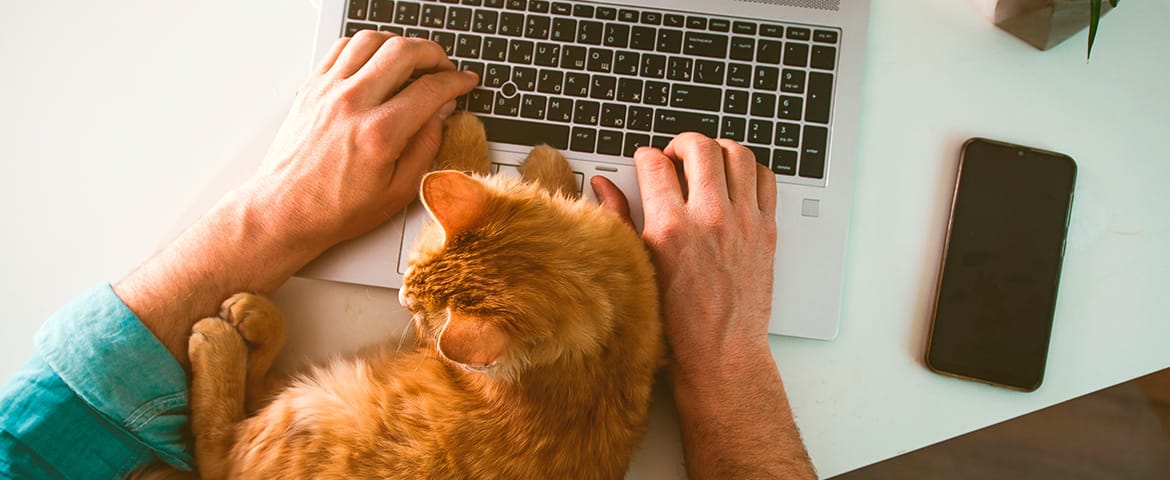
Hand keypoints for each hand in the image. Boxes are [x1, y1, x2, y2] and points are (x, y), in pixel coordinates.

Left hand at [114, 33, 476, 367]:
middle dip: (435, 54)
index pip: (430, 89)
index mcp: (380, 134)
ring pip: (373, 40)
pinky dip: (367, 46)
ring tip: (413, 61)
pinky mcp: (312, 88)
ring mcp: (329, 92)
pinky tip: (378, 61)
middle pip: (404, 52)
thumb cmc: (336, 209)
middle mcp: (353, 104)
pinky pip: (343, 47)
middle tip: (445, 68)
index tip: (465, 83)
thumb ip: (426, 148)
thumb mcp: (398, 192)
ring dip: (401, 44)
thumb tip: (443, 115)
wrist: (286, 211)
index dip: (457, 82)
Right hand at [633, 133, 777, 370]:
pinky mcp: (767, 231)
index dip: (645, 157)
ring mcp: (743, 222)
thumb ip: (619, 219)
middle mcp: (709, 219)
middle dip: (682, 144)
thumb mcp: (638, 268)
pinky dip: (751, 171)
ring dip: (719, 150)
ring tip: (707, 162)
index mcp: (670, 228)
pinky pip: (766, 179)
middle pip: (699, 148)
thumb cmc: (677, 321)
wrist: (720, 352)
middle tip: (675, 155)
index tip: (646, 162)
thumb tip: (603, 187)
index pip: (655, 164)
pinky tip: (736, 181)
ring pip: (738, 154)